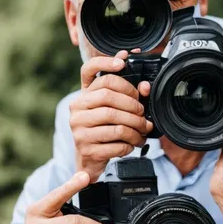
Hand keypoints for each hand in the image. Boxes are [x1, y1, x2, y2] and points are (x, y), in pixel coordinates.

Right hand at [69, 49, 153, 181]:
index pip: (88, 70)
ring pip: (115, 123)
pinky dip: (129, 145)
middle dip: (133, 106)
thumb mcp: (113, 110)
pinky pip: (115, 144)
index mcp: (83, 95)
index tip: (122, 62)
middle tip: (144, 115)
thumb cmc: (104, 130)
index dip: (105, 62)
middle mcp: (77, 109)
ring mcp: (79, 129)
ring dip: (136, 129)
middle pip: (107, 97)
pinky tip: (132, 145)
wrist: (89, 160)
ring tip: (143, 132)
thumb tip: (145, 86)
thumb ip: (129, 95)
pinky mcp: (86, 148)